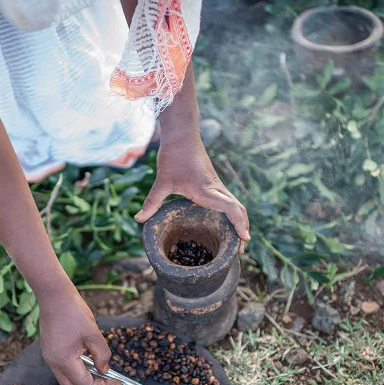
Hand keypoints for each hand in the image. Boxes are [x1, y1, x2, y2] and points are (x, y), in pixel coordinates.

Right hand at [39, 288, 122, 384]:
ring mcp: (49, 358)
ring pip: (67, 381)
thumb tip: (104, 370)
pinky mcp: (49, 352)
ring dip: (84, 380)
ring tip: (100, 370)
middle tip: (109, 380)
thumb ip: (102, 354)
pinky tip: (88, 361)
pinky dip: (77, 371)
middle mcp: (54, 364)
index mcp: (64, 361)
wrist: (54, 296)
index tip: (118, 383)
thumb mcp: (94, 334)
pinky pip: (63, 370)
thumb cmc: (73, 312)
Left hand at [134, 133, 250, 244]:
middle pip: (239, 209)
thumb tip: (139, 219)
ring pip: (236, 205)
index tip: (244, 238)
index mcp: (207, 190)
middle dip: (243, 228)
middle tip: (241, 250)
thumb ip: (151, 202)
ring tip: (238, 241)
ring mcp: (217, 186)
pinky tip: (227, 224)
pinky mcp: (214, 184)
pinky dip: (233, 214)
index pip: (231, 207)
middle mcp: (217, 189)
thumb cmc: (174, 156)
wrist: (182, 135)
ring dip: (240, 221)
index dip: (240, 223)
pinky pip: (229, 201)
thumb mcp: (162, 181)